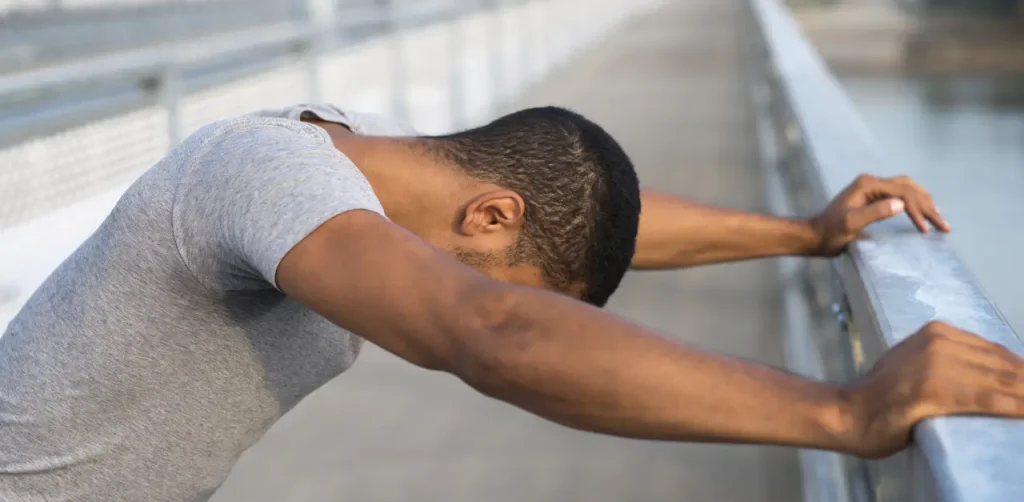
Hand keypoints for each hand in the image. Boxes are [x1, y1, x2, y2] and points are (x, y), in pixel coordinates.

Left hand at [808, 174, 950, 256]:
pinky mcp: (872, 197)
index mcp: (868, 184)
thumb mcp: (851, 224)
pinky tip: (922, 213)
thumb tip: (901, 204)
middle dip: (928, 205)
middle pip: (909, 187)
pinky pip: (900, 195)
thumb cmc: (830, 232)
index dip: (917, 209)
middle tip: (944, 225)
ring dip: (924, 203)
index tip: (926, 229)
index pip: (902, 192)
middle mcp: (871, 182)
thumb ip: (875, 213)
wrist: (815, 236)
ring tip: (939, 219)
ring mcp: (872, 188)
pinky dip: (914, 203)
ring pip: (907, 189)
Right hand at [840, 321, 1023, 458]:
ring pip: (1001, 382)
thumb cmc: (882, 395)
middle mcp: (940, 342)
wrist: (848, 412)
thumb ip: (948, 360)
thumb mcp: (915, 363)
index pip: (994, 351)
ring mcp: (937, 366)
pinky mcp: (936, 392)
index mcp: (937, 332)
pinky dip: (1014, 407)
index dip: (1020, 370)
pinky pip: (989, 400)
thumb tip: (989, 371)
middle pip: (1002, 365)